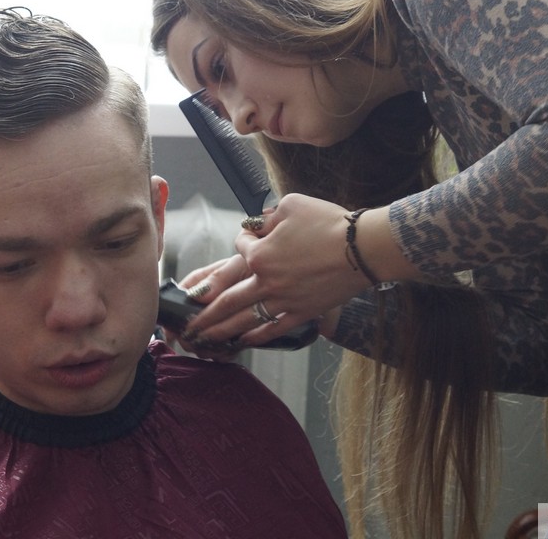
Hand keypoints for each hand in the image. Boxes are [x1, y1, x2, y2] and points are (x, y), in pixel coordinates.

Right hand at [165, 255, 248, 359]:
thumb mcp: (237, 266)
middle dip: (193, 339)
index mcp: (201, 284)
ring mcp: (217, 320)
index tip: (175, 333)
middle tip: (203, 344)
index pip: (176, 302)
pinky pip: (222, 349)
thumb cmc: (255, 266)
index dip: (173, 320)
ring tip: (220, 348)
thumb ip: (219, 278)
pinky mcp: (232, 332)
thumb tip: (196, 295)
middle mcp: (205, 304)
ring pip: (203, 341)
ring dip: (209, 349)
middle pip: (187, 328)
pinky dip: (224, 353)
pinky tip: (231, 351)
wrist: (278, 278)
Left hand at [182, 194, 371, 347]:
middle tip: (185, 326)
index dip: (243, 241)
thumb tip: (258, 225)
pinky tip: (243, 341)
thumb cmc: (328, 222)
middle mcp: (265, 281)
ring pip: (243, 319)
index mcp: (259, 254)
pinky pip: (273, 329)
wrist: (362, 248)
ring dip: (220, 331)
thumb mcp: (292, 205)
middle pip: (226, 300)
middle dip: (203, 315)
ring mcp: (283, 301)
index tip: (248, 239)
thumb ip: (268, 216)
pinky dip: (255, 337)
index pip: (239, 248)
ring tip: (202, 340)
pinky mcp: (302, 313)